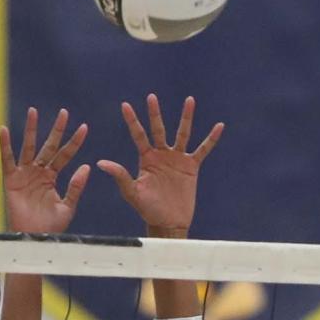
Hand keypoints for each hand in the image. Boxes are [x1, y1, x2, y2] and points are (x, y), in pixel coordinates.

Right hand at [0, 108, 90, 233]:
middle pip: (49, 146)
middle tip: (64, 112)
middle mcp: (39, 172)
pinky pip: (7, 160)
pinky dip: (4, 145)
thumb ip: (76, 186)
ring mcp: (25, 174)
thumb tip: (87, 166)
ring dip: (31, 129)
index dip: (74, 142)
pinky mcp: (11, 179)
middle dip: (56, 130)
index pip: (65, 155)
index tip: (85, 127)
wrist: (35, 238)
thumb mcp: (68, 206)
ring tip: (34, 111)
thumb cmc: (51, 226)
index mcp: (53, 177)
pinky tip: (2, 129)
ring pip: (28, 147)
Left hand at [98, 94, 222, 234]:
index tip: (125, 105)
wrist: (168, 222)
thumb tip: (100, 162)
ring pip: (182, 134)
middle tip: (151, 97)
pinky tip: (219, 126)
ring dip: (186, 117)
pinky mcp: (191, 167)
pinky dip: (211, 139)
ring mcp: (177, 159)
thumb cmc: (148, 210)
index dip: (132, 121)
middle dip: (155, 113)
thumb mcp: (132, 193)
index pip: (138, 135)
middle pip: (158, 129)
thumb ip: (120, 176)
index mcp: (146, 158)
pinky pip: (203, 150)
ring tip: (190, 100)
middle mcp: (161, 155)